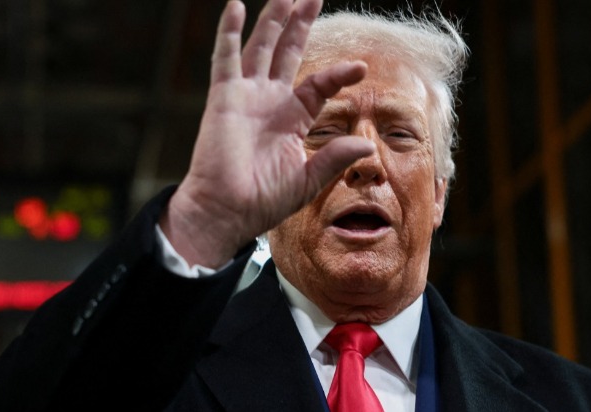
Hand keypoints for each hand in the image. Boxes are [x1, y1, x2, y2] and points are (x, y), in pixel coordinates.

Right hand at [160, 0, 373, 267]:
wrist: (226, 211)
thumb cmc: (262, 202)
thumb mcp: (306, 180)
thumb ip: (333, 158)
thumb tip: (366, 144)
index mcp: (291, 120)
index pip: (319, 85)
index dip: (338, 74)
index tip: (360, 68)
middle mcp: (269, 102)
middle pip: (288, 53)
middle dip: (300, 24)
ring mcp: (246, 96)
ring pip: (262, 47)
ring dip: (273, 20)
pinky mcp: (224, 97)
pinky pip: (226, 58)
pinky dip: (230, 32)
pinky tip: (236, 7)